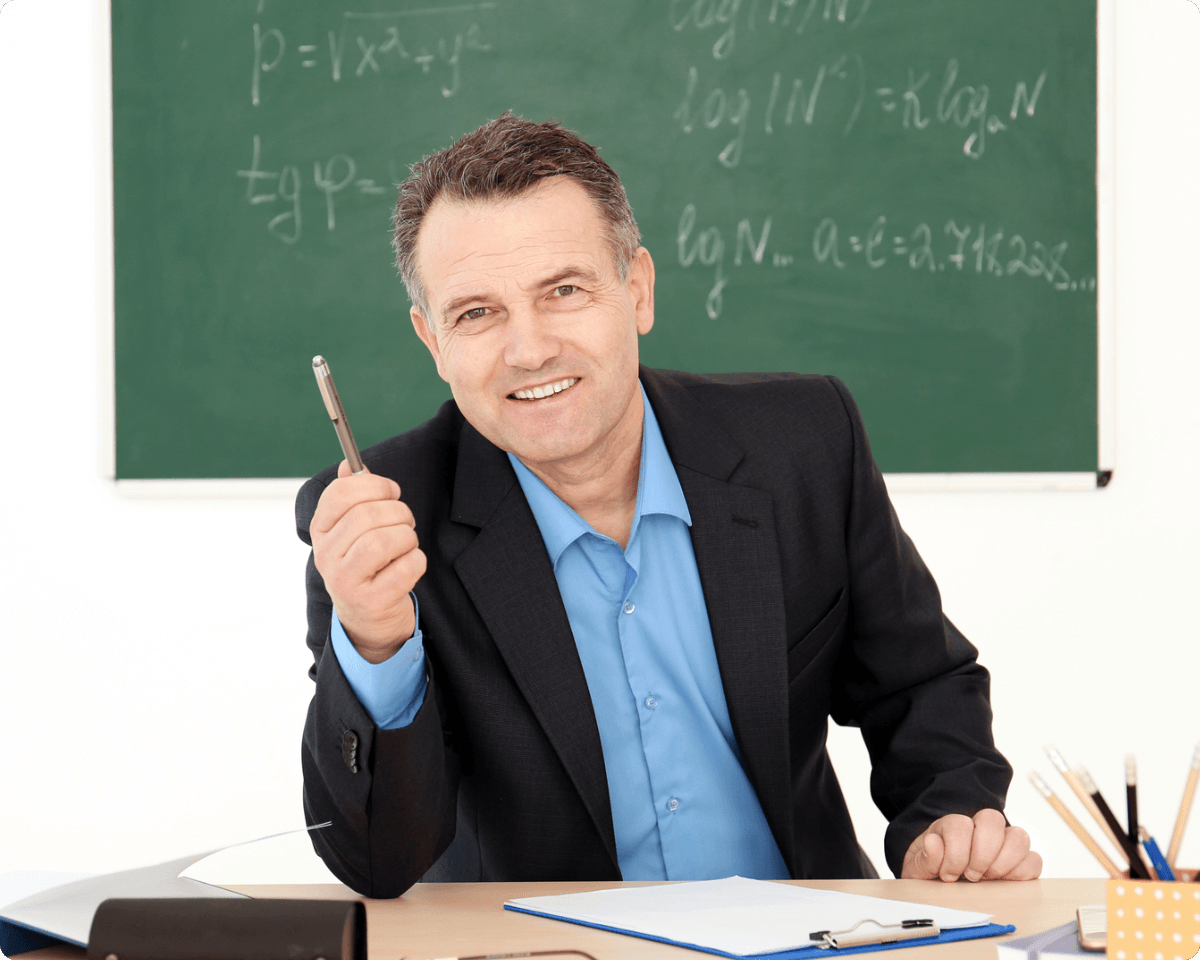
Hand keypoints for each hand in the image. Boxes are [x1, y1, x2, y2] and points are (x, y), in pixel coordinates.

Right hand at [310, 461, 426, 662]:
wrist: (368, 619)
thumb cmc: (366, 565)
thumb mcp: (352, 532)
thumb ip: (352, 497)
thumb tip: (349, 465)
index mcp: (321, 532)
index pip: (339, 494)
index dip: (373, 485)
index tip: (392, 492)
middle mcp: (326, 556)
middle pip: (366, 516)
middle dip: (398, 513)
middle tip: (405, 521)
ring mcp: (345, 582)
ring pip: (384, 541)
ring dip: (406, 538)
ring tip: (406, 545)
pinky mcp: (371, 601)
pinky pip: (405, 568)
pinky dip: (416, 561)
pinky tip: (409, 565)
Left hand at [901, 809, 1042, 880]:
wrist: (941, 881)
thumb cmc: (931, 870)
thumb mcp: (917, 867)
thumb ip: (924, 857)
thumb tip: (932, 843)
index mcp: (952, 825)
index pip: (960, 824)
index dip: (955, 852)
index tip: (948, 875)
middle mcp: (980, 827)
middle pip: (992, 819)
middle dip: (982, 853)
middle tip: (971, 876)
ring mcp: (1004, 843)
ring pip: (1019, 836)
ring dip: (1004, 862)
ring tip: (988, 879)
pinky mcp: (1020, 862)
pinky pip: (1034, 861)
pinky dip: (1022, 873)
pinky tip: (1003, 883)